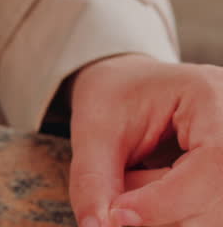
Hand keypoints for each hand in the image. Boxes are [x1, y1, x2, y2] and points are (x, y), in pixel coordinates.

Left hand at [69, 54, 222, 226]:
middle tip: (117, 199)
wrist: (128, 89)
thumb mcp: (94, 129)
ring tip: (136, 181)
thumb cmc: (114, 98)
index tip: (119, 215)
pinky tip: (151, 198)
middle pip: (218, 199)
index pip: (214, 162)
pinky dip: (171, 215)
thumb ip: (94, 179)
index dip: (167, 200)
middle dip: (161, 210)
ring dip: (165, 215)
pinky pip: (206, 216)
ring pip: (211, 216)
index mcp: (210, 96)